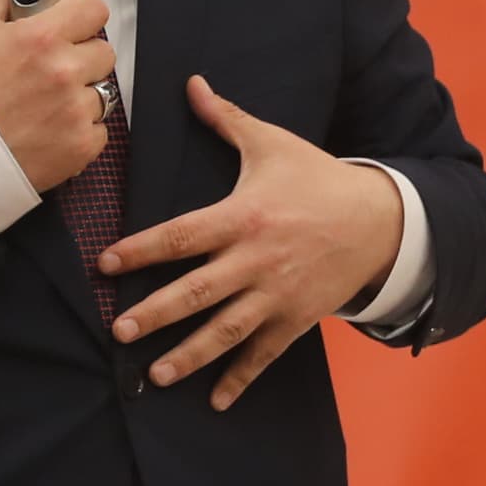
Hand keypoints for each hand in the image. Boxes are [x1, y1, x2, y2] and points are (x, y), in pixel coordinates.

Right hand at [0, 0, 115, 194]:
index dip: (83, 17)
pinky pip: (99, 130)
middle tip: (55, 71)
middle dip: (83, 58)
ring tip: (48, 105)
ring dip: (81, 97)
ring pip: (103, 93)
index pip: (94, 10)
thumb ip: (2, 0)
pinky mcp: (82, 144)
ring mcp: (76, 110)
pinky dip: (80, 131)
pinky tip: (51, 130)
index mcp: (42, 37)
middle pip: (104, 52)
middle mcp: (65, 71)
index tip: (75, 26)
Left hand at [104, 76, 407, 408]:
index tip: (107, 264)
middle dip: (156, 314)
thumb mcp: (273, 144)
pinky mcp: (296, 318)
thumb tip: (191, 83)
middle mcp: (256, 260)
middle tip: (119, 331)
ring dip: (190, 356)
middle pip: (197, 291)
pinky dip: (241, 379)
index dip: (142, 250)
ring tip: (156, 374)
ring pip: (226, 331)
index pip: (182, 235)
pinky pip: (264, 354)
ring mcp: (276, 294)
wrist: (378, 219)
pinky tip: (216, 401)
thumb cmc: (317, 178)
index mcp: (243, 216)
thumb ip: (226, 120)